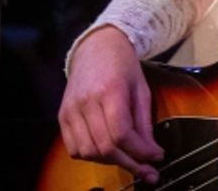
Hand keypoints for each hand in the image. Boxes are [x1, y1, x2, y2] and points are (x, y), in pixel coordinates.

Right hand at [59, 25, 163, 183]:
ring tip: (127, 158)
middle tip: (146, 170)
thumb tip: (152, 152)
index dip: (139, 152)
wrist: (97, 47)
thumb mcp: (141, 89)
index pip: (121, 134)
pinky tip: (107, 151)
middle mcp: (86, 102)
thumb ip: (144, 122)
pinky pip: (74, 148)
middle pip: (104, 147)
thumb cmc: (123, 65)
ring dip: (110, 161)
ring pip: (88, 152)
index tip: (156, 159)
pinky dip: (91, 156)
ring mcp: (71, 110)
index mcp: (110, 91)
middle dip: (128, 163)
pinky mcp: (62, 116)